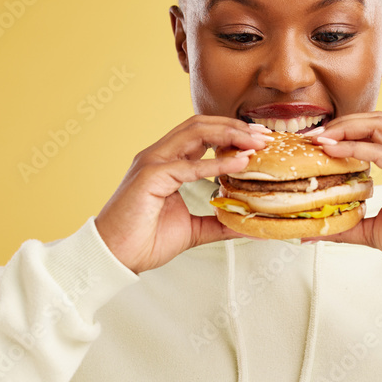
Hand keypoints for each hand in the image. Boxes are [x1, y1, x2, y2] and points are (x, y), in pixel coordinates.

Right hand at [95, 116, 270, 273]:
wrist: (116, 257)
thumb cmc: (144, 240)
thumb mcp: (193, 229)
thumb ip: (218, 222)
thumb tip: (246, 225)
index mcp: (168, 162)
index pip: (203, 133)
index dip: (232, 132)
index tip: (260, 141)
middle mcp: (159, 155)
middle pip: (201, 124)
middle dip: (235, 126)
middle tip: (265, 136)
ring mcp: (152, 163)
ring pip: (195, 133)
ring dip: (229, 134)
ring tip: (255, 143)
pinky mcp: (150, 177)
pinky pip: (188, 165)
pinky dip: (216, 163)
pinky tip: (239, 163)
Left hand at [309, 112, 381, 284]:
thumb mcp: (374, 230)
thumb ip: (348, 225)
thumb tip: (317, 231)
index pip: (376, 131)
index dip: (347, 131)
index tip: (319, 141)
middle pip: (376, 120)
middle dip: (343, 123)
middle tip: (314, 135)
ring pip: (379, 125)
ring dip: (345, 128)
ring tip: (320, 137)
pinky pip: (380, 150)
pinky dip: (353, 147)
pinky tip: (332, 151)